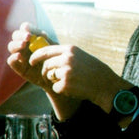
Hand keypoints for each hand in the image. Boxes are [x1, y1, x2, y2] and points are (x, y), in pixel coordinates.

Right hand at [6, 22, 53, 89]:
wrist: (57, 76)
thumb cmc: (56, 59)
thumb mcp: (53, 48)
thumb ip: (46, 41)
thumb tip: (41, 33)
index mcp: (33, 38)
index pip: (25, 29)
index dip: (25, 28)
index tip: (29, 30)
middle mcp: (25, 45)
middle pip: (16, 36)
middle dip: (20, 35)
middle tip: (28, 38)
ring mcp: (21, 55)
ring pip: (12, 46)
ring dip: (16, 44)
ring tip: (23, 44)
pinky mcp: (19, 67)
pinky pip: (11, 61)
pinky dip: (13, 57)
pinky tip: (19, 56)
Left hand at [7, 22, 128, 104]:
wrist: (106, 85)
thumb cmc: (95, 71)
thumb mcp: (81, 56)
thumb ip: (66, 55)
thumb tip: (48, 56)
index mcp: (70, 49)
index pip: (45, 50)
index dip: (36, 56)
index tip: (31, 61)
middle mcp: (67, 58)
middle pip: (46, 65)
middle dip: (46, 72)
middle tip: (51, 78)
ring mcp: (65, 71)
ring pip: (50, 76)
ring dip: (56, 81)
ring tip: (71, 82)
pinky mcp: (65, 84)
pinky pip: (55, 87)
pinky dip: (62, 89)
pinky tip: (74, 88)